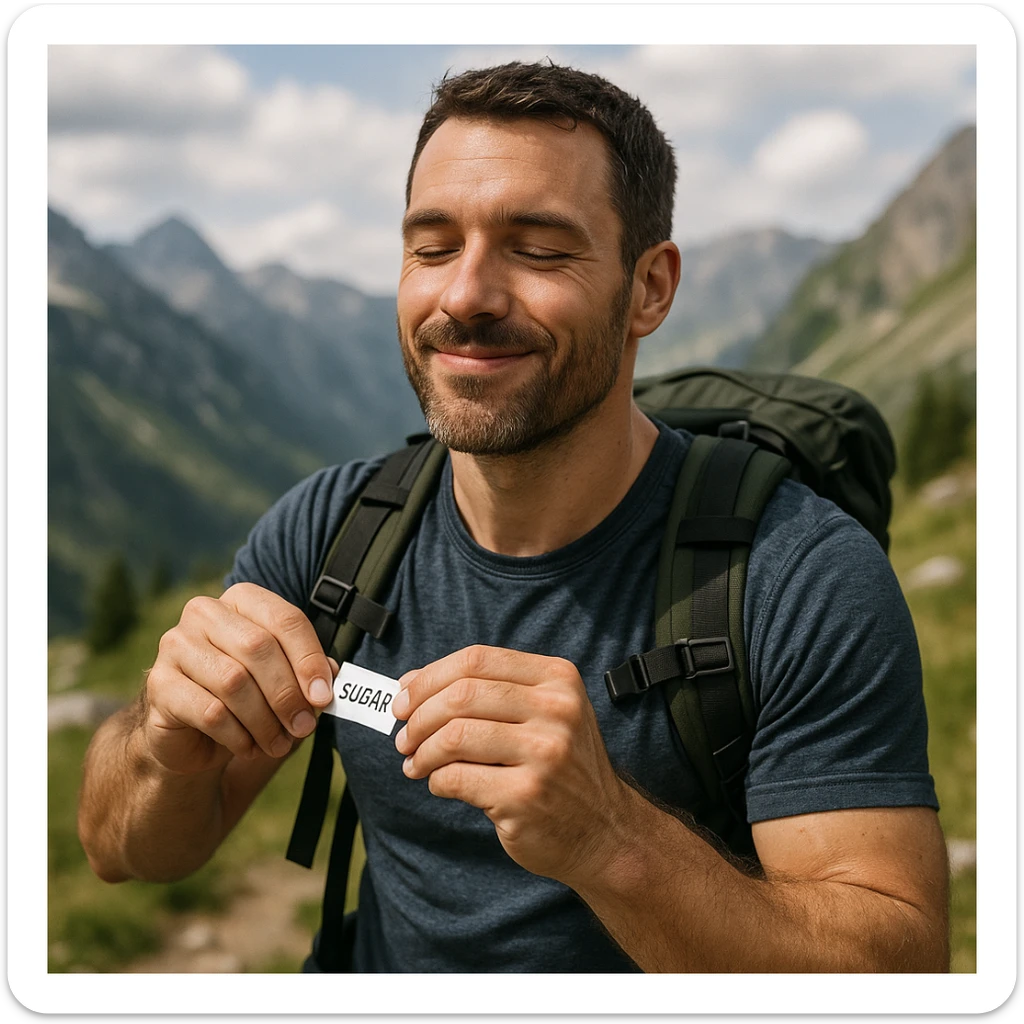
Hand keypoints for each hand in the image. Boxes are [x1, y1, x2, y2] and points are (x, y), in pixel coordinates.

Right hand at [143, 583, 337, 775]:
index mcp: (241, 599)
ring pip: (233, 681)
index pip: (285, 619)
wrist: (192, 735)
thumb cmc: (247, 696)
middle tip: (304, 725)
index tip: (324, 697)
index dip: (310, 659)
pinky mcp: (158, 684)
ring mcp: (175, 645)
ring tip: (279, 743)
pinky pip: (209, 711)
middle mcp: (204, 613)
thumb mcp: (282, 680)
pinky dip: (237, 735)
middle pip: (259, 647)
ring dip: (264, 720)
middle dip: (288, 693)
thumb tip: (331, 677)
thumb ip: (307, 672)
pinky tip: (248, 747)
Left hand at [392, 644, 631, 886]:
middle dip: (419, 715)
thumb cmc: (560, 767)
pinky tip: (439, 783)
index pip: (477, 660)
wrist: (604, 831)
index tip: (404, 697)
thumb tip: (410, 683)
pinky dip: (436, 780)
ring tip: (415, 762)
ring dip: (422, 750)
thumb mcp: (545, 713)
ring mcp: (545, 754)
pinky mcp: (526, 797)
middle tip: (404, 735)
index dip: (430, 676)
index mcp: (558, 679)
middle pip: (462, 694)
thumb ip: (487, 692)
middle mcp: (557, 711)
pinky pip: (456, 778)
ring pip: (455, 736)